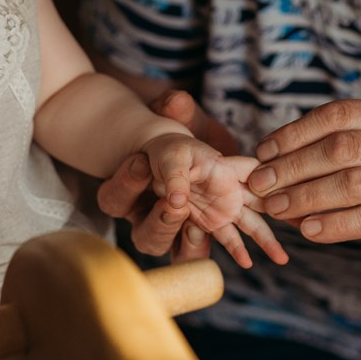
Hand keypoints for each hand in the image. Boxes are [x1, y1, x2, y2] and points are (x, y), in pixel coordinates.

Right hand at [97, 90, 228, 261]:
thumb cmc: (177, 137)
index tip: (140, 163)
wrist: (200, 152)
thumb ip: (174, 110)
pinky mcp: (211, 227)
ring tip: (201, 227)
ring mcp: (182, 227)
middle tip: (175, 206)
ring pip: (177, 249)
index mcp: (130, 193)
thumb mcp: (175, 118)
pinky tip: (247, 258)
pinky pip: (216, 245)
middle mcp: (151, 218)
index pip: (114, 198)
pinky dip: (232, 249)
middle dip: (161, 222)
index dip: (126, 183)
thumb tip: (177, 101)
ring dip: (192, 242)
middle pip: (145, 235)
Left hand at [142, 132, 287, 267]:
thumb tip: (177, 202)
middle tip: (308, 225)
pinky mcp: (213, 220)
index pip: (259, 172)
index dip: (279, 181)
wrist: (157, 163)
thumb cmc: (167, 153)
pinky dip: (238, 250)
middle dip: (287, 211)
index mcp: (227, 166)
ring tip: (282, 260)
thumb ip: (176, 179)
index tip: (297, 194)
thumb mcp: (169, 159)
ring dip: (267, 240)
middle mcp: (232, 187)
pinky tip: (248, 264)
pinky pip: (229, 237)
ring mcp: (225, 205)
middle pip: (267, 199)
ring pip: (252, 224)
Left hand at [249, 99, 360, 263]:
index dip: (294, 133)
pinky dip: (332, 225)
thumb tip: (268, 163)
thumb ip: (330, 147)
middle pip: (340, 149)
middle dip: (292, 167)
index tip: (262, 152)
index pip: (336, 115)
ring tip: (275, 208)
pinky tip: (307, 229)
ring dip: (305, 197)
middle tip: (260, 184)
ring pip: (351, 183)